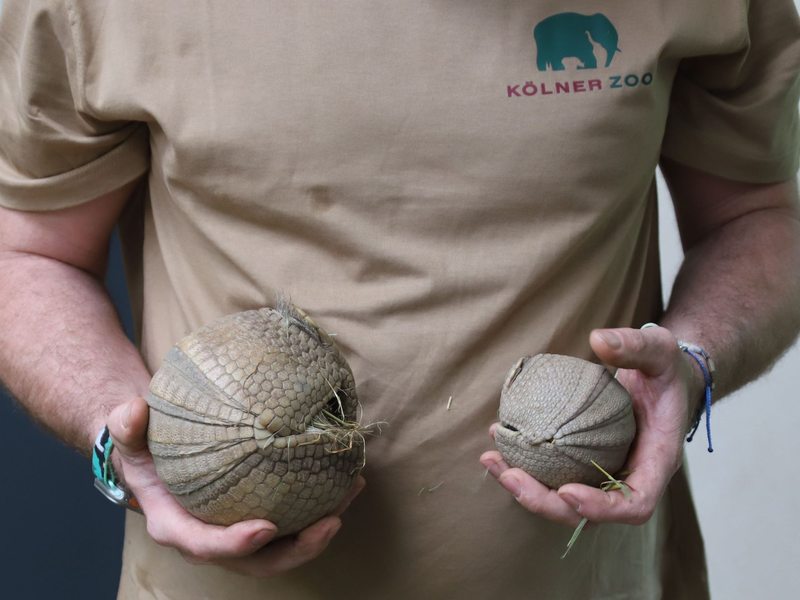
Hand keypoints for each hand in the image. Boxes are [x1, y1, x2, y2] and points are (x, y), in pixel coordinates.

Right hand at [107, 397, 365, 575]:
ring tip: (351, 492)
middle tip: (330, 521)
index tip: (266, 528)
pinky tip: (349, 478)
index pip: (207, 546)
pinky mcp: (262, 515)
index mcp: (178, 526)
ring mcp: (240, 530)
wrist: (157, 455)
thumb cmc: (145, 447)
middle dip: (298, 549)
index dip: (236, 544)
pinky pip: (295, 520)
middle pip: (259, 560)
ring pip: (285, 545)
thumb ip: (127, 425)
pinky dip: (323, 504)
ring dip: (322, 527)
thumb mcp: (129, 434)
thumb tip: (134, 411)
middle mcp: (213, 538)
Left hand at [480, 326, 703, 528]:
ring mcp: (604, 472)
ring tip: (491, 459)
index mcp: (655, 461)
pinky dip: (524, 463)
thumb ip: (637, 345)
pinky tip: (497, 437)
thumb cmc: (666, 369)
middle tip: (509, 475)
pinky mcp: (583, 462)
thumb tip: (599, 340)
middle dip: (544, 502)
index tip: (566, 492)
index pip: (634, 503)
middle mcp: (629, 476)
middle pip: (587, 513)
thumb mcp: (661, 350)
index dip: (600, 507)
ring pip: (563, 499)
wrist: (663, 379)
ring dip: (524, 486)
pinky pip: (553, 474)